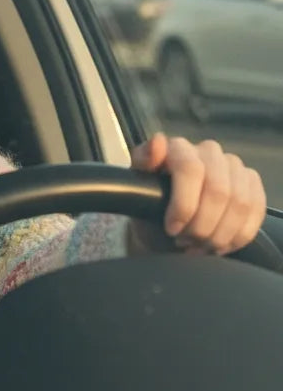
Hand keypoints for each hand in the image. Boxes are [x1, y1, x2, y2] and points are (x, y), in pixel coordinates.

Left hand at [128, 133, 266, 255]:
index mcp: (179, 148)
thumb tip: (157, 143)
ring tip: (199, 247)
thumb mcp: (134, 188)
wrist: (165, 224)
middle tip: (185, 243)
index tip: (171, 229)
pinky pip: (256, 211)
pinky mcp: (251, 184)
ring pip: (240, 203)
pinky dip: (238, 235)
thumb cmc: (148, 204)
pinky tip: (219, 245)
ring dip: (219, 234)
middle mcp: (209, 151)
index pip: (191, 170)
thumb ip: (142, 164)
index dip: (184, 205)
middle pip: (219, 191)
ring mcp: (233, 166)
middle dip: (202, 226)